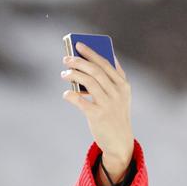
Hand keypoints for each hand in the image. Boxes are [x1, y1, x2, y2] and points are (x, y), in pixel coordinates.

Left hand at [62, 42, 133, 182]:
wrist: (120, 141)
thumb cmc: (115, 115)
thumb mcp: (120, 96)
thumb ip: (113, 78)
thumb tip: (101, 59)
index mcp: (123, 84)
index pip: (106, 63)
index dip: (91, 53)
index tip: (79, 44)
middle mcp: (117, 92)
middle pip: (96, 71)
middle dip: (79, 62)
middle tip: (66, 58)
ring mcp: (108, 104)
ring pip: (89, 83)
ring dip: (74, 75)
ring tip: (63, 73)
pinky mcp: (98, 116)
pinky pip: (81, 102)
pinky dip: (71, 95)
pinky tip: (66, 93)